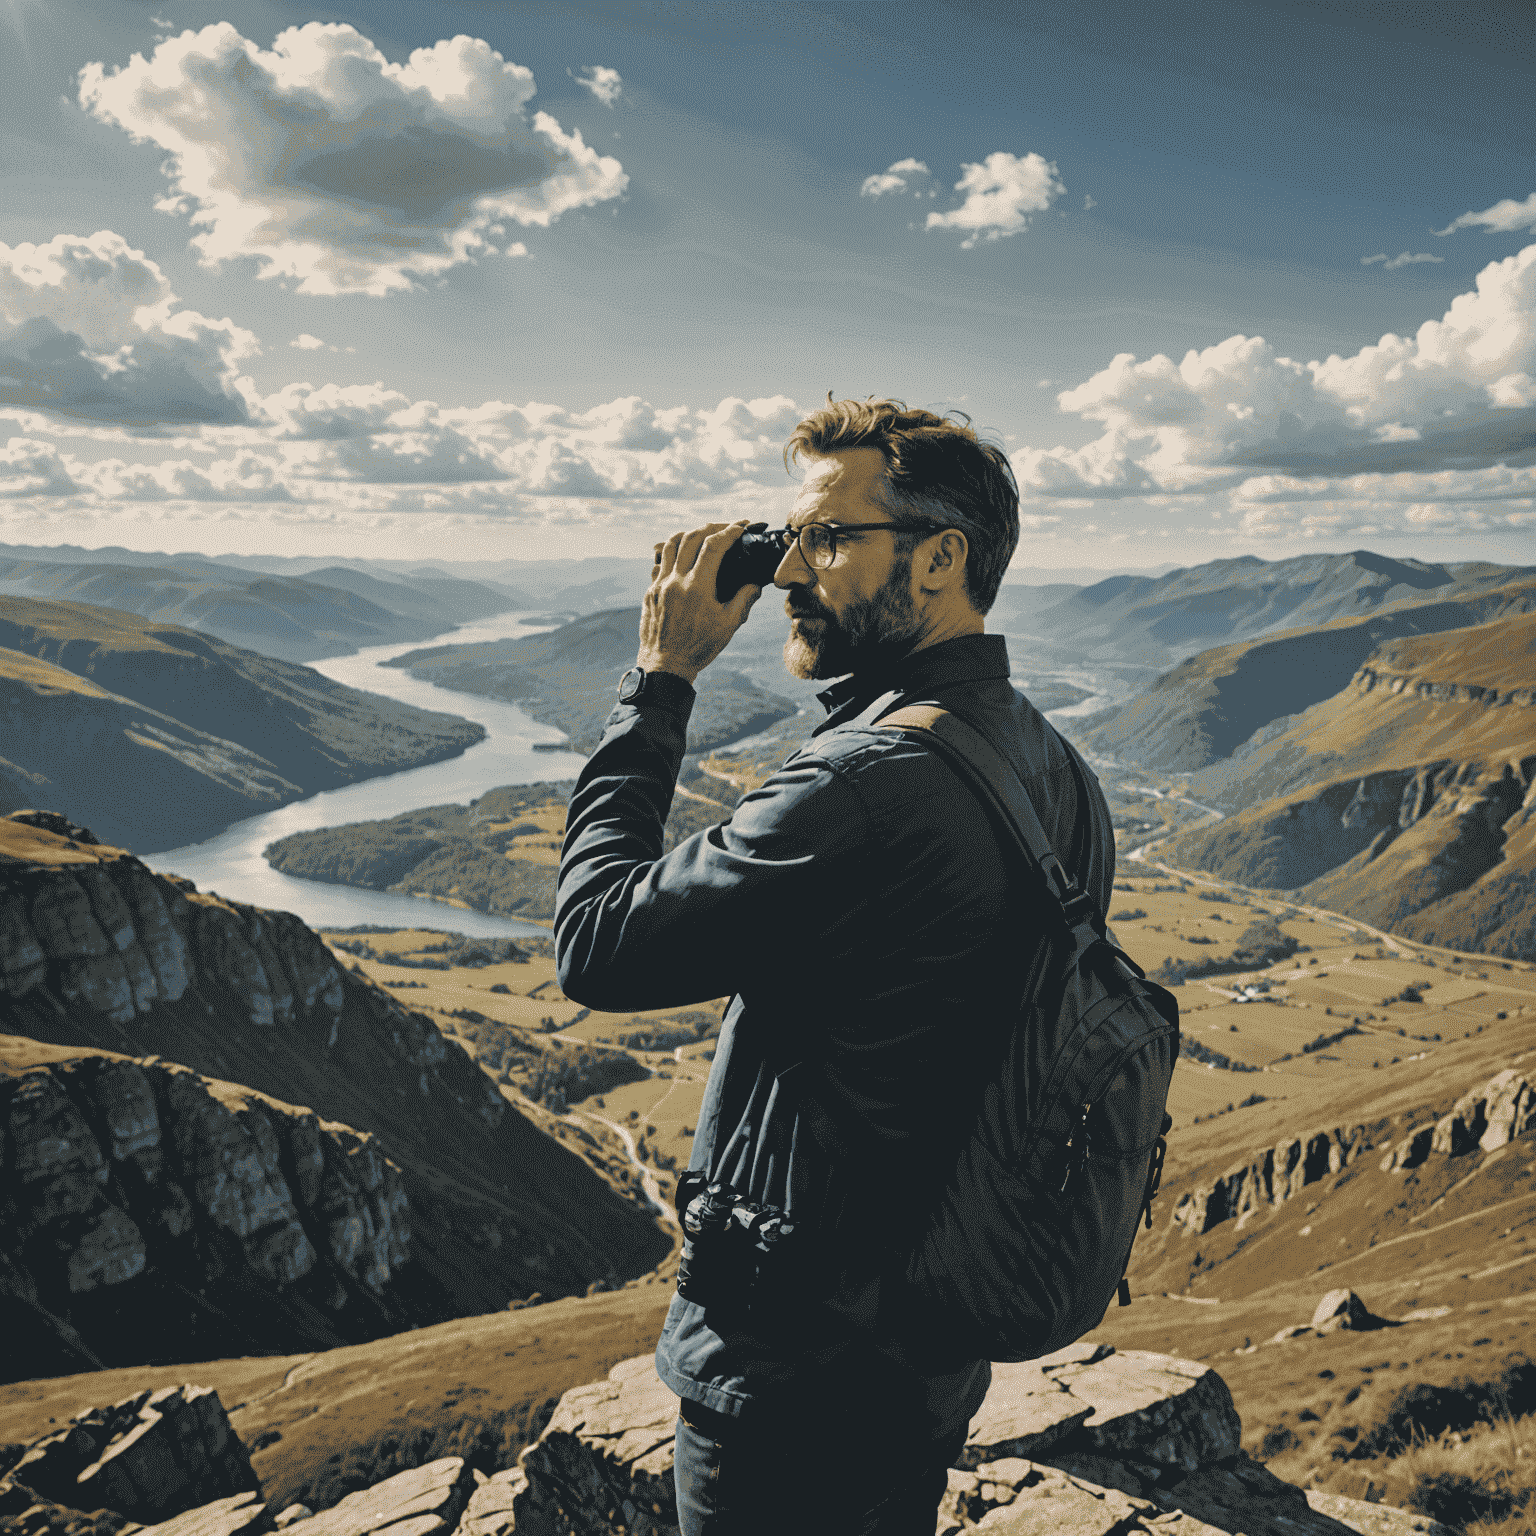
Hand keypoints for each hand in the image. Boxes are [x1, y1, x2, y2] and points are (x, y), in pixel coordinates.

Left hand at [636, 520, 761, 684]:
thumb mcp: (728, 626)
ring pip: (670, 544)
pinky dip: (672, 552)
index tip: (742, 527)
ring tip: (703, 534)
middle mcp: (675, 581)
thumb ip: (744, 600)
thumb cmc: (699, 647)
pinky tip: (682, 555)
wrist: (665, 665)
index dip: (730, 532)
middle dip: (712, 527)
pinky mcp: (650, 591)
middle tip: (727, 528)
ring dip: (689, 534)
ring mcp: (659, 584)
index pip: (714, 546)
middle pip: (691, 537)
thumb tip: (755, 584)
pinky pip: (659, 562)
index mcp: (697, 587)